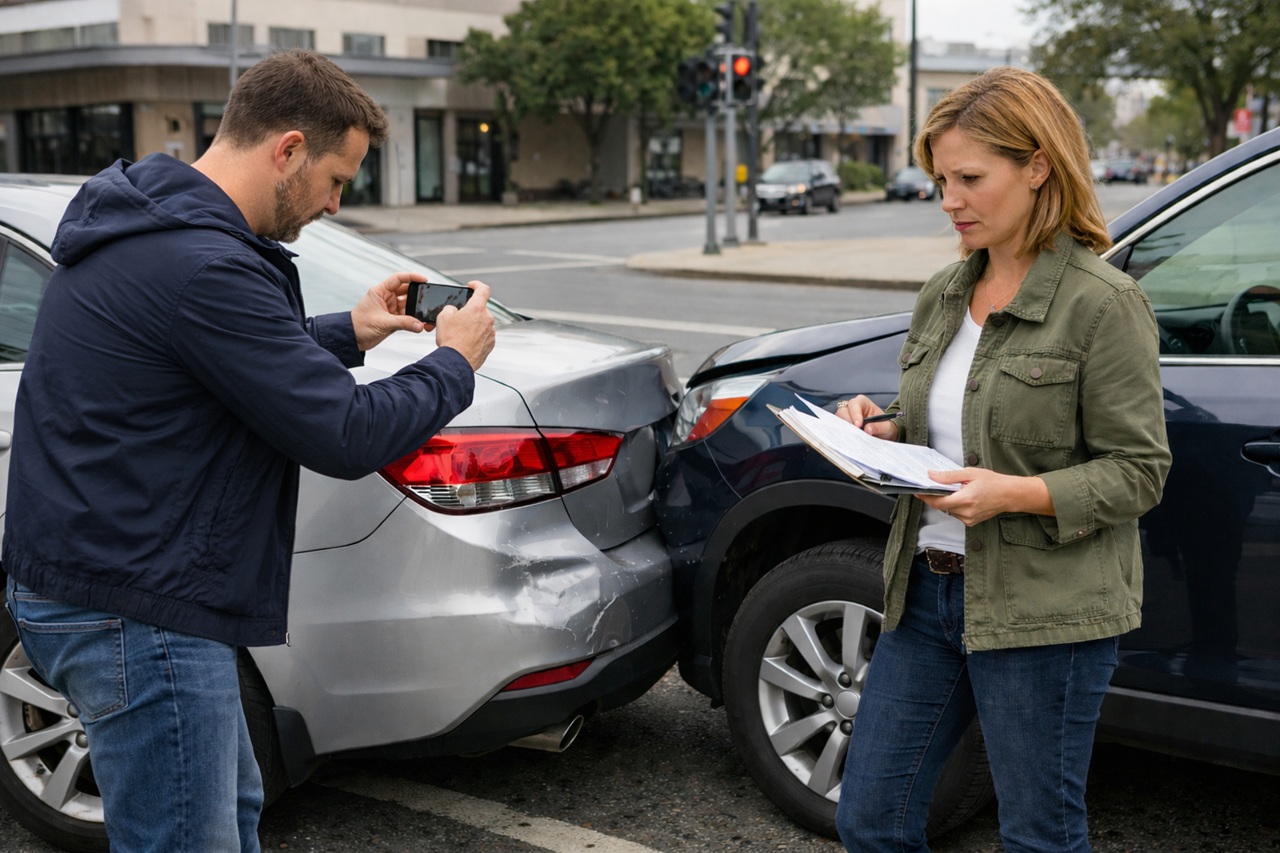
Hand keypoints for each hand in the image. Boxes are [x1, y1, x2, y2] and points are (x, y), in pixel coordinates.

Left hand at [351, 272, 427, 351]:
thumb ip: (403, 323)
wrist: (353, 339)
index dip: (412, 277)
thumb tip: (419, 324)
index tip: (424, 280)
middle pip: (406, 291)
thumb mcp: (382, 322)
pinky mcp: (393, 319)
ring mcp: (390, 308)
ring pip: (408, 305)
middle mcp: (386, 298)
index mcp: (380, 291)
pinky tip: (419, 324)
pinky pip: (407, 317)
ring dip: (416, 309)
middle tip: (427, 299)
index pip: (398, 279)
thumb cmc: (359, 325)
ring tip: (423, 314)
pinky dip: (414, 320)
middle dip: (417, 295)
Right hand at [435, 280, 494, 370]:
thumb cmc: (451, 340)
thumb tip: (454, 310)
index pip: (483, 290)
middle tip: (457, 320)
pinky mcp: (490, 344)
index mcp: (477, 309)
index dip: (477, 285)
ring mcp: (490, 332)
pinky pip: (484, 336)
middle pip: (480, 309)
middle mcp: (487, 319)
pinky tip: (465, 342)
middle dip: (470, 312)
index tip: (472, 286)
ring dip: (473, 325)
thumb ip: (451, 308)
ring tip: (460, 334)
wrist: (456, 361)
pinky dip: (476, 337)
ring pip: (482, 323)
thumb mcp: (443, 317)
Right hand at [835, 394, 898, 440]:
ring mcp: (845, 416)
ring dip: (845, 430)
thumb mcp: (885, 426)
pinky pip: (838, 429)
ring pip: (838, 421)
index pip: (854, 405)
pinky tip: (849, 440)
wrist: (881, 434)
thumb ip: (878, 427)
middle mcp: (851, 407)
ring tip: (854, 438)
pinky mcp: (842, 425)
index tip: (859, 425)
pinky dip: (843, 434)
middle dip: (848, 423)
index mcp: (862, 402)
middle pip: (842, 412)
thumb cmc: (883, 426)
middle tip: (855, 433)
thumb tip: (868, 429)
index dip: (855, 414)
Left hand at [917, 467, 1053, 525]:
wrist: (1010, 495)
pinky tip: (961, 497)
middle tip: (932, 486)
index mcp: (966, 499)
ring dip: (946, 501)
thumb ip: (949, 476)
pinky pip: (956, 514)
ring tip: (953, 490)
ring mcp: (969, 519)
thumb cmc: (993, 482)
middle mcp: (966, 512)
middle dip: (935, 497)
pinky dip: (954, 505)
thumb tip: (931, 475)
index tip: (917, 491)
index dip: (925, 497)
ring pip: (948, 510)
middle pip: (941, 506)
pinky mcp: (971, 522)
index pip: (938, 502)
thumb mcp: (970, 473)